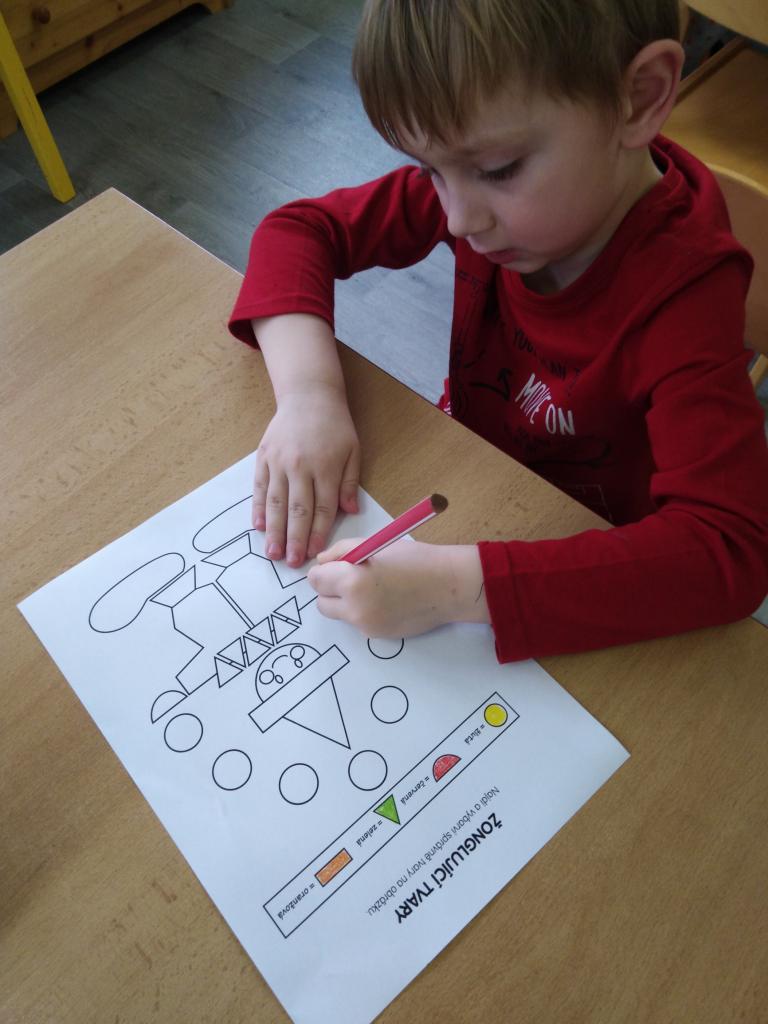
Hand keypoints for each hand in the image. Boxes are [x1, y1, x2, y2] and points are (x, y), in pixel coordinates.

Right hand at [253, 386, 360, 566]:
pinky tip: (258, 527)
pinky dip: (258, 508)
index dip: (318, 532)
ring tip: (272, 553)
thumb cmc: (334, 426)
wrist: (308, 396)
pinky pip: (259, 488)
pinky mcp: (263, 457)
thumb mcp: (353, 451)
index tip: (314, 553)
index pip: (322, 507)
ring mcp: (279, 462)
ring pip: (276, 503)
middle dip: (294, 539)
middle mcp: (300, 466)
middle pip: (297, 510)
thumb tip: (350, 511)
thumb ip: (349, 483)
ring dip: (274, 531)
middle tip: (291, 563)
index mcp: (325, 467)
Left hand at [307, 539, 489, 637]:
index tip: (338, 565)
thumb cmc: (414, 559)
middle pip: (321, 603)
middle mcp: (355, 609)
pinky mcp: (378, 636)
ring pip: (340, 615)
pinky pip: (358, 623)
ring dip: (346, 602)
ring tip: (373, 588)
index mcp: (351, 582)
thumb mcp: (375, 544)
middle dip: (331, 589)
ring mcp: (366, 626)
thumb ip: (341, 552)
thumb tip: (321, 563)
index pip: (315, 580)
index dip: (325, 570)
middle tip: (353, 576)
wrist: (448, 586)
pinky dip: (363, 612)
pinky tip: (386, 600)